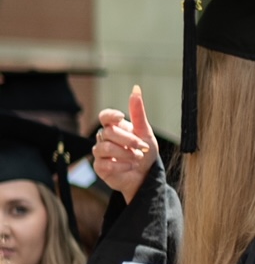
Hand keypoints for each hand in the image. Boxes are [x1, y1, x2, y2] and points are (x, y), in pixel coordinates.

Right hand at [92, 86, 157, 200]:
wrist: (145, 174)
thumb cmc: (145, 152)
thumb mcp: (145, 131)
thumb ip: (138, 113)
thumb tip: (136, 89)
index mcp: (116, 128)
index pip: (104, 116)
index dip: (110, 115)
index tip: (121, 117)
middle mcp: (105, 139)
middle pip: (108, 132)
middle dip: (128, 140)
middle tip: (141, 147)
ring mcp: (100, 153)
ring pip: (105, 148)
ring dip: (125, 153)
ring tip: (137, 157)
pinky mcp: (99, 167)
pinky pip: (105, 164)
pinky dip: (121, 165)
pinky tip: (129, 166)